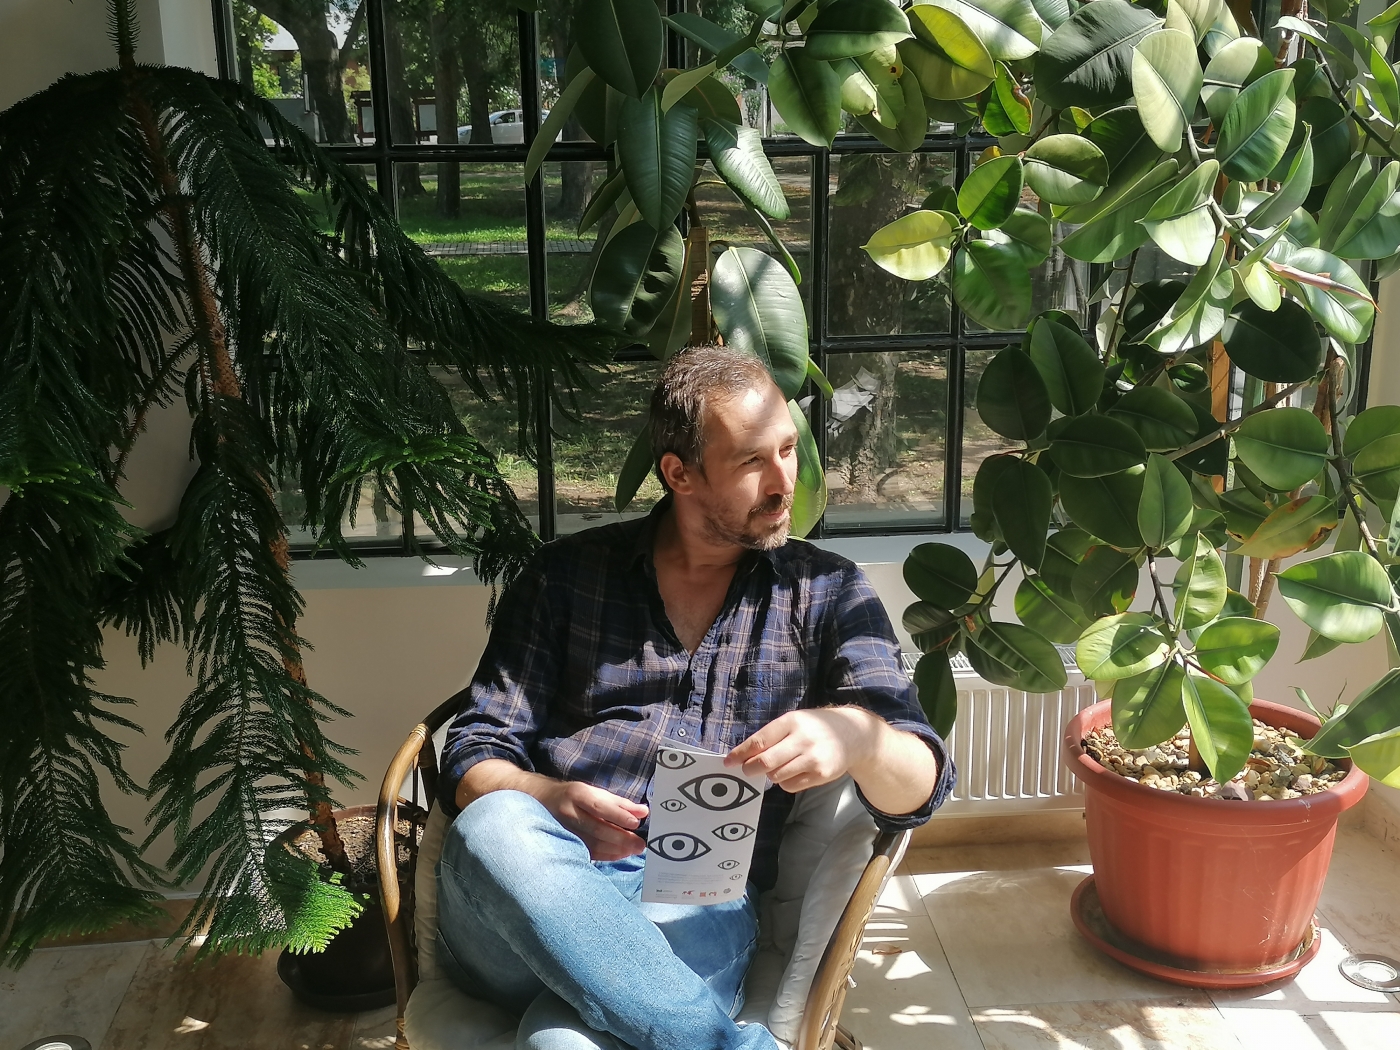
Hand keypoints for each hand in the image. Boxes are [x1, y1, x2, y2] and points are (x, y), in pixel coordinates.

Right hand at [537, 780, 649, 861]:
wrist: (539, 802)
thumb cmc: (573, 796)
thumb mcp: (594, 792)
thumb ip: (619, 803)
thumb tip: (644, 812)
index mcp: (577, 794)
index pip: (599, 806)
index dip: (618, 815)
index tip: (636, 824)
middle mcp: (568, 813)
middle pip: (596, 828)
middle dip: (621, 838)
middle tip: (640, 844)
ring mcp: (564, 831)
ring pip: (592, 844)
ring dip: (616, 849)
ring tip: (633, 850)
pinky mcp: (564, 845)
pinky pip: (588, 852)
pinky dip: (606, 855)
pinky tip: (620, 854)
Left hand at [725, 707, 879, 793]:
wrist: (853, 735)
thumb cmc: (815, 728)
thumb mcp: (794, 722)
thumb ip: (772, 737)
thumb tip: (744, 757)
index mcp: (791, 721)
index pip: (759, 740)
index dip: (741, 753)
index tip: (728, 762)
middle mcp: (802, 739)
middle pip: (765, 762)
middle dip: (751, 769)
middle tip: (747, 771)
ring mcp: (813, 758)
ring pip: (777, 776)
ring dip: (772, 774)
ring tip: (780, 766)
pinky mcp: (821, 774)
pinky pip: (791, 786)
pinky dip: (786, 782)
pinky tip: (795, 772)